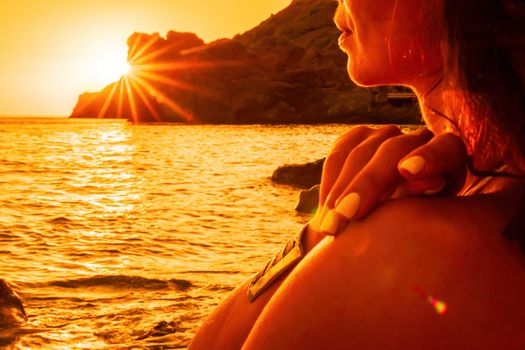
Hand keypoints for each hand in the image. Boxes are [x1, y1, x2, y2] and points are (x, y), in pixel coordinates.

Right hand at [310, 125, 466, 234]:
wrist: (383, 226)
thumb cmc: (414, 229)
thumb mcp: (423, 221)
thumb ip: (426, 201)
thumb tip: (433, 181)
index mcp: (448, 156)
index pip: (444, 149)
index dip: (429, 157)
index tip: (409, 171)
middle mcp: (417, 139)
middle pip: (392, 151)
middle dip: (367, 184)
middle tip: (348, 216)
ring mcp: (384, 135)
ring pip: (360, 154)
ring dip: (341, 191)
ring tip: (330, 227)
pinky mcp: (357, 137)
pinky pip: (338, 155)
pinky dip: (330, 184)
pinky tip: (325, 212)